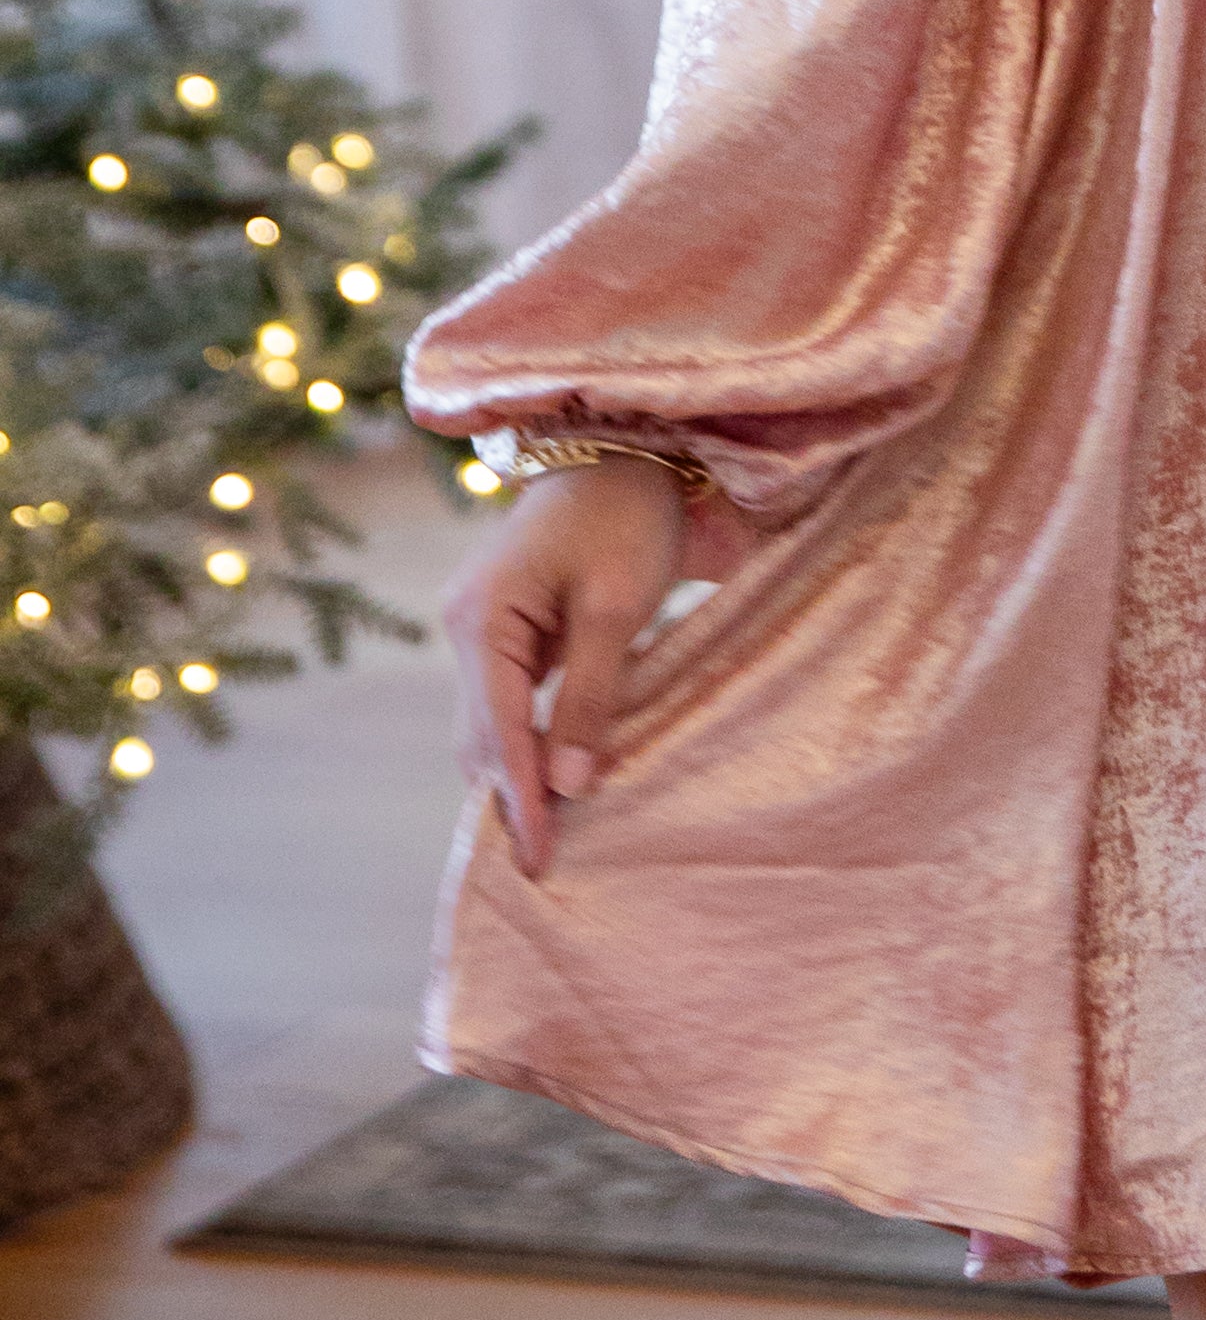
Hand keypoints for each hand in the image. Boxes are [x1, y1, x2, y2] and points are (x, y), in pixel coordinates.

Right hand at [443, 454, 691, 878]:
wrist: (625, 449)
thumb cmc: (625, 516)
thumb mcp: (618, 606)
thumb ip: (591, 695)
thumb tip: (572, 784)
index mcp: (482, 618)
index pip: (498, 731)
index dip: (521, 799)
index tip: (539, 859)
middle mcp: (466, 626)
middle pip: (482, 736)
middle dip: (510, 798)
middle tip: (542, 869)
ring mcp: (481, 628)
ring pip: (490, 725)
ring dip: (516, 776)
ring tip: (547, 840)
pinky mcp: (506, 630)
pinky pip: (509, 703)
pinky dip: (527, 743)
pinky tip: (554, 780)